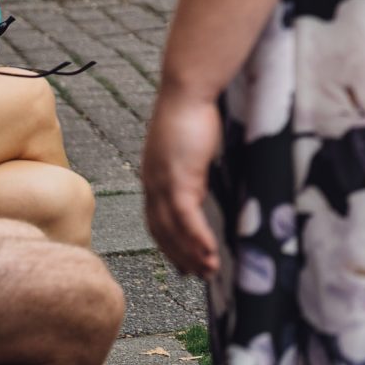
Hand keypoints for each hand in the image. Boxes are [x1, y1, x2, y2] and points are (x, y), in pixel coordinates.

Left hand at [142, 88, 222, 277]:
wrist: (188, 89)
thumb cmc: (193, 108)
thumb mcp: (189, 143)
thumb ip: (192, 164)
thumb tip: (203, 178)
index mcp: (154, 175)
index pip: (157, 218)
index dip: (169, 242)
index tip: (181, 259)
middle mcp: (153, 184)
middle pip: (162, 231)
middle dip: (179, 256)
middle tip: (196, 275)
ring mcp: (164, 183)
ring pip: (174, 229)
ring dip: (191, 254)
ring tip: (210, 272)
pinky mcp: (180, 178)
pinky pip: (187, 217)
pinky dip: (198, 238)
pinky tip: (211, 253)